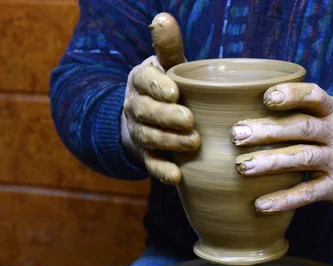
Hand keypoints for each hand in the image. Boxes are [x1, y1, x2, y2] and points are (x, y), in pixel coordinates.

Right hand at [120, 13, 197, 183]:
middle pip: (146, 112)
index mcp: (141, 80)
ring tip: (193, 143)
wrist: (149, 119)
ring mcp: (139, 132)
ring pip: (148, 138)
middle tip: (190, 120)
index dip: (157, 87)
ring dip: (169, 141)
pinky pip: (150, 164)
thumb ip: (168, 46)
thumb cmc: (169, 87)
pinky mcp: (146, 155)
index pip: (144, 81)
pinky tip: (177, 176)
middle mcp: (136, 106)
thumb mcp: (169, 65)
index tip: (175, 91)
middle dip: (166, 117)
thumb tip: (163, 18)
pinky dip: (162, 171)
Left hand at [231, 83, 332, 212]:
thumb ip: (303, 108)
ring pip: (303, 159)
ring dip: (271, 162)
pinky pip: (308, 194)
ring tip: (243, 166)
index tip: (266, 97)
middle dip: (269, 130)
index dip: (292, 95)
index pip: (315, 97)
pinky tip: (261, 204)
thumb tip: (250, 101)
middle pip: (302, 128)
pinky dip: (284, 199)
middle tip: (237, 134)